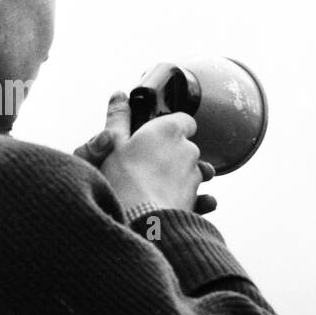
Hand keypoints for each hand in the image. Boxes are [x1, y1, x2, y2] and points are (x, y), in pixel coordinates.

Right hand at [88, 92, 215, 214]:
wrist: (141, 220)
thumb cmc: (123, 179)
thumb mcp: (113, 143)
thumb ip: (118, 117)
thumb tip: (119, 94)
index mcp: (169, 130)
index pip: (185, 120)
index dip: (173, 127)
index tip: (158, 135)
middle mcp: (189, 150)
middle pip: (187, 148)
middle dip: (173, 154)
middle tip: (149, 164)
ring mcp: (196, 176)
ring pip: (193, 172)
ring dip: (181, 177)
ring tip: (157, 186)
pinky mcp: (198, 200)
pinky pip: (202, 197)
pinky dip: (195, 200)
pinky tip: (176, 202)